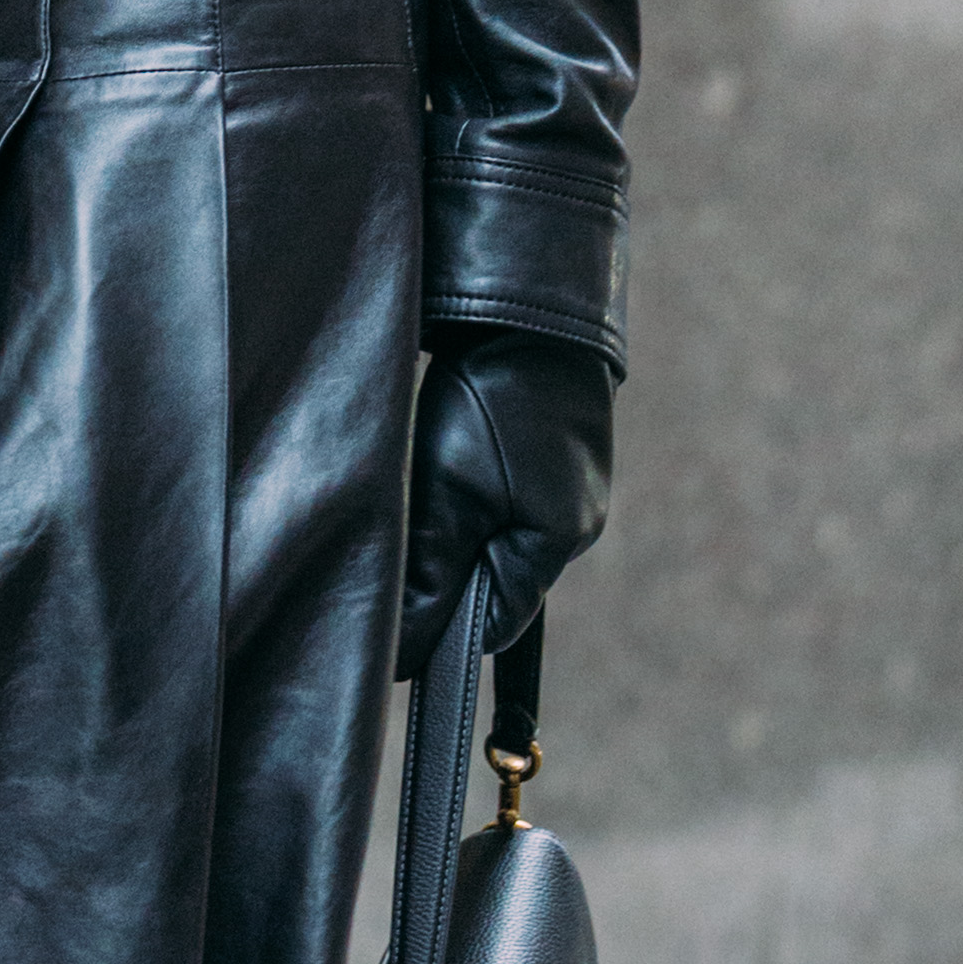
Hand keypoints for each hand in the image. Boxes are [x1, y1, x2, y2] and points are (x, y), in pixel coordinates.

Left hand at [398, 330, 613, 674]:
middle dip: (443, 575)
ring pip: (490, 535)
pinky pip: (498, 495)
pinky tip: (437, 464)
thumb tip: (405, 657)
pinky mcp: (545, 449)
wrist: (526, 306)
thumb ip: (429, 579)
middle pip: (491, 582)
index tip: (391, 617)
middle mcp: (571, 520)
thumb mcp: (448, 497)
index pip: (492, 626)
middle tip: (397, 542)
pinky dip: (463, 492)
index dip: (439, 629)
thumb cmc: (492, 401)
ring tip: (418, 493)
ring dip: (450, 527)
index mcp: (558, 543)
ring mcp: (564, 483)